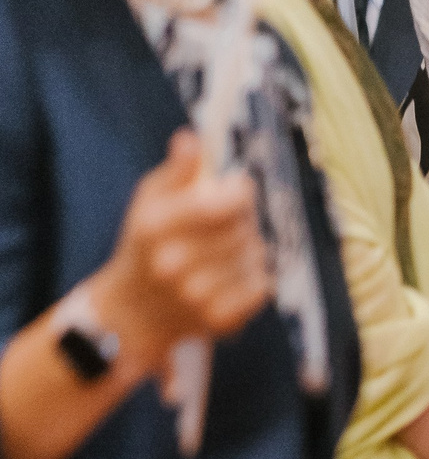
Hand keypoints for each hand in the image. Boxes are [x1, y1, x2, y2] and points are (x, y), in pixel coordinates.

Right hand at [88, 130, 273, 369]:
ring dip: (249, 248)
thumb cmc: (147, 243)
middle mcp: (173, 264)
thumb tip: (193, 138)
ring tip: (225, 251)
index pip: (218, 206)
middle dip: (243, 219)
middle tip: (228, 222)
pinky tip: (232, 276)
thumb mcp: (150, 201)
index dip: (240, 192)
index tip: (240, 187)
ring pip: (256, 256)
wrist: (137, 310)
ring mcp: (196, 296)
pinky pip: (262, 285)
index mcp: (155, 228)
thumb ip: (177, 171)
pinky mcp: (220, 319)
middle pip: (242, 229)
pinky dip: (255, 278)